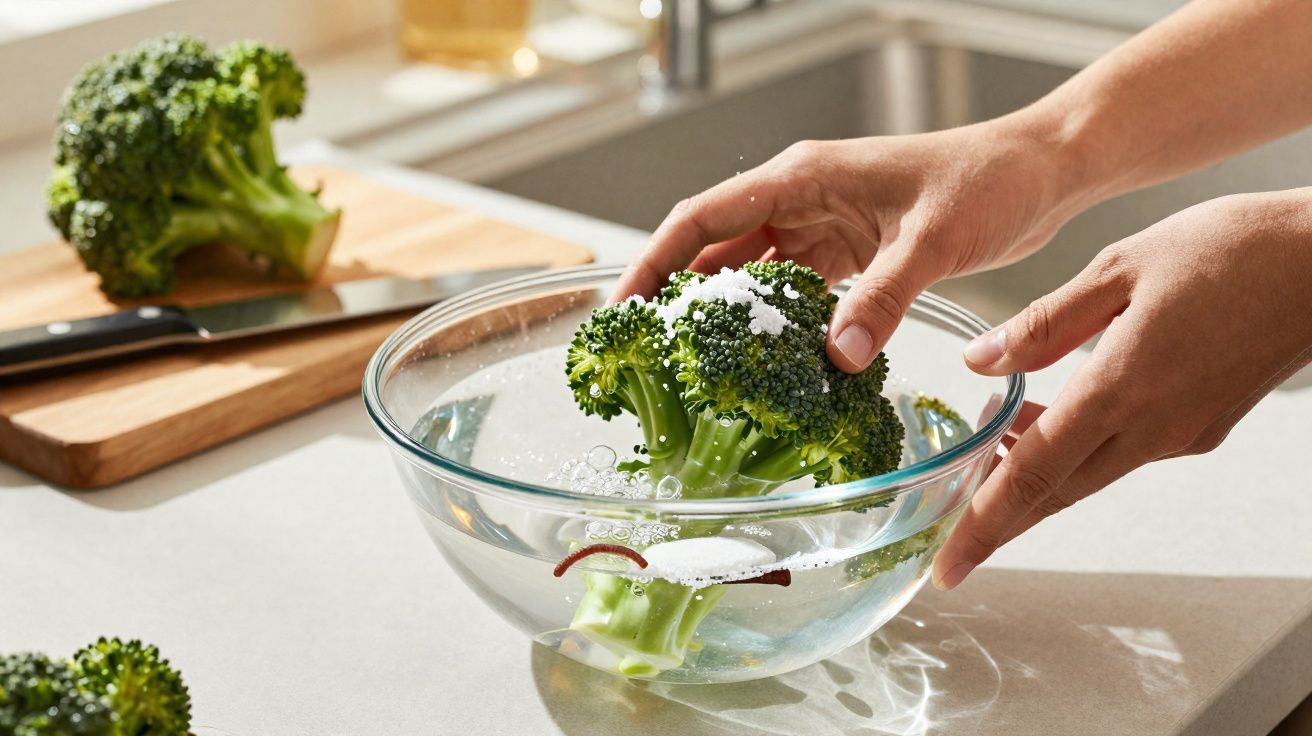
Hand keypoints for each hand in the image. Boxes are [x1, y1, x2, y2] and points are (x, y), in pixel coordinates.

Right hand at [612, 118, 1086, 371]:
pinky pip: (794, 290)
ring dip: (724, 314)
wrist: (1041, 172)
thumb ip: (884, 296)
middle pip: (714, 249)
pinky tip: (766, 362)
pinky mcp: (849, 252)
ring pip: (750, 273)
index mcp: (802, 177)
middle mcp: (801, 199)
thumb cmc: (989, 180)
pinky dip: (775, 323)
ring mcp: (823, 226)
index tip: (623, 309)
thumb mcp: (933, 239)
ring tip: (693, 368)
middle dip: (676, 297)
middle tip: (648, 356)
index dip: (655, 263)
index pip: (702, 218)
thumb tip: (836, 356)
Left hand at [933, 189, 1311, 589]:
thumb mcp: (1120, 266)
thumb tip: (980, 362)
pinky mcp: (1203, 427)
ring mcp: (1183, 434)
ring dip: (1036, 478)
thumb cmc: (1230, 249)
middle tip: (948, 538)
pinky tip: (1050, 422)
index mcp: (1122, 387)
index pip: (1034, 473)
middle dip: (999, 521)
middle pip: (1058, 492)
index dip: (984, 523)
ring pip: (1090, 474)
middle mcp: (1153, 427)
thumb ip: (1045, 323)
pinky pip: (1125, 452)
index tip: (948, 566)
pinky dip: (1078, 450)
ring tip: (984, 461)